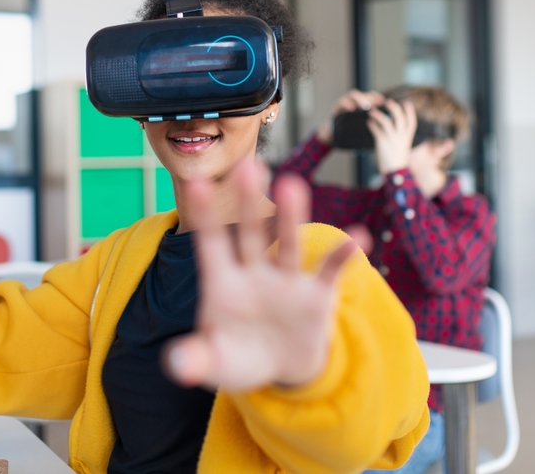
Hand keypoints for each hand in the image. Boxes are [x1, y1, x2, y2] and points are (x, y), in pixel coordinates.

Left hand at [163, 161, 369, 390]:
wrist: (280, 370)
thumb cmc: (238, 358)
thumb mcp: (213, 363)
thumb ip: (194, 360)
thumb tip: (177, 364)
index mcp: (222, 282)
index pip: (210, 244)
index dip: (204, 216)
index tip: (195, 182)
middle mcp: (254, 272)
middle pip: (250, 234)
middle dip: (247, 202)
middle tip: (247, 165)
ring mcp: (287, 281)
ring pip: (288, 245)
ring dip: (291, 217)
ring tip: (291, 185)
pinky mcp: (317, 295)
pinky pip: (330, 272)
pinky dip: (343, 256)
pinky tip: (357, 237)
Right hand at [317, 89, 384, 143]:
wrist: (333, 134)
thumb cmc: (350, 130)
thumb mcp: (362, 125)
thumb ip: (371, 121)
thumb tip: (385, 123)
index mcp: (361, 104)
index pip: (371, 96)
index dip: (377, 97)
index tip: (383, 101)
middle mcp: (353, 101)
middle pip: (362, 94)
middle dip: (369, 97)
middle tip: (375, 104)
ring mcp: (344, 103)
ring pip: (352, 95)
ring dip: (359, 99)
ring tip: (364, 106)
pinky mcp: (337, 107)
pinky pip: (341, 102)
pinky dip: (346, 104)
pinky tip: (351, 108)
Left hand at [367, 98, 416, 174]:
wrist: (395, 172)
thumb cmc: (397, 160)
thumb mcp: (402, 147)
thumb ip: (399, 136)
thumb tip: (391, 126)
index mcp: (407, 137)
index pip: (412, 122)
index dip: (410, 112)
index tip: (407, 103)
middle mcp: (401, 137)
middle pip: (400, 117)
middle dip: (394, 107)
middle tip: (387, 102)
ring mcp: (392, 139)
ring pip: (386, 121)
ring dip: (378, 114)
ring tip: (372, 111)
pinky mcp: (382, 143)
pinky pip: (376, 130)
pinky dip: (372, 124)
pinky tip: (369, 122)